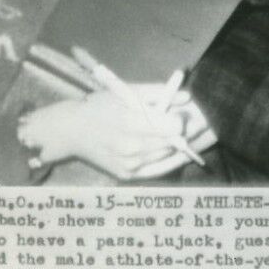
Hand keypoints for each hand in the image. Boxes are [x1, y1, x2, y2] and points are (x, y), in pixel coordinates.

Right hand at [18, 85, 212, 180]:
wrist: (73, 131)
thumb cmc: (101, 105)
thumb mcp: (127, 91)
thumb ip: (159, 92)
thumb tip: (188, 97)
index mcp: (131, 122)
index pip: (172, 128)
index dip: (182, 120)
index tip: (183, 113)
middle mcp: (131, 148)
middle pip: (173, 143)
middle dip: (185, 132)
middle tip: (195, 123)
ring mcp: (130, 165)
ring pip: (168, 155)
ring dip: (178, 145)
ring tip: (184, 134)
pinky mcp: (128, 176)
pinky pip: (160, 169)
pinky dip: (171, 159)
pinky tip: (176, 150)